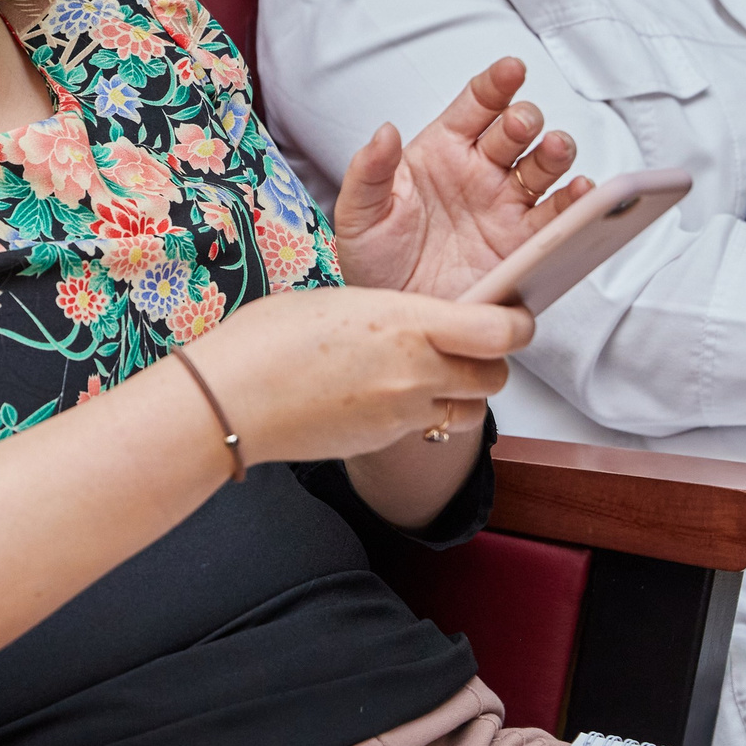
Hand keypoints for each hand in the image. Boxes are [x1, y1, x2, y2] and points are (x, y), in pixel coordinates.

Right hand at [191, 285, 528, 466]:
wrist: (229, 401)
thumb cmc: (267, 338)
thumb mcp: (339, 302)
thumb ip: (391, 313)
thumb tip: (412, 321)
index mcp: (405, 322)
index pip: (498, 331)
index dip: (516, 324)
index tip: (511, 317)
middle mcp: (415, 372)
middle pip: (495, 376)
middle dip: (492, 362)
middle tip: (470, 345)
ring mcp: (401, 414)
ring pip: (468, 411)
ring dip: (463, 394)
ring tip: (431, 374)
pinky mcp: (382, 443)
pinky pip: (424, 427)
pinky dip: (421, 413)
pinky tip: (384, 396)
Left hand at [332, 57, 590, 298]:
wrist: (395, 315)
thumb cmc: (374, 259)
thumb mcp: (359, 215)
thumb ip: (369, 171)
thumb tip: (385, 130)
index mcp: (443, 150)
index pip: (476, 106)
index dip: (496, 84)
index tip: (511, 69)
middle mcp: (481, 171)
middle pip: (517, 131)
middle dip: (525, 119)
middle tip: (520, 125)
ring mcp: (507, 205)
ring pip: (544, 166)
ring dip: (556, 152)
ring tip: (553, 150)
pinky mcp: (526, 243)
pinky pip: (559, 217)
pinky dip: (576, 203)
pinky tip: (579, 195)